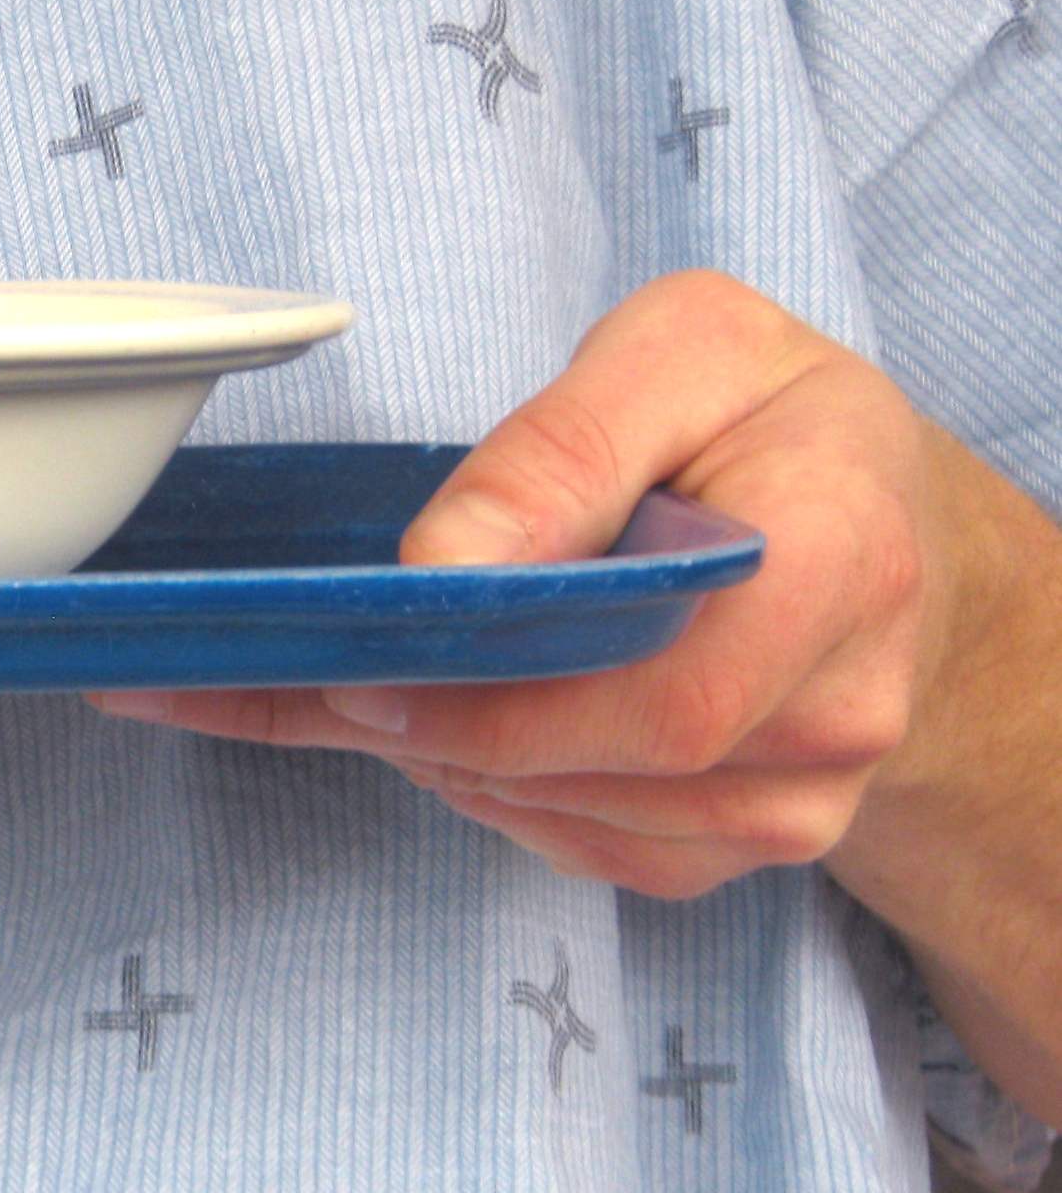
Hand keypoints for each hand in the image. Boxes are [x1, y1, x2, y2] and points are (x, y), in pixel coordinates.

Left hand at [91, 270, 947, 899]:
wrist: (880, 518)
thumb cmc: (771, 417)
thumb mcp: (683, 349)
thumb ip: (562, 446)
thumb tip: (440, 560)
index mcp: (842, 564)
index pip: (663, 693)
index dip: (498, 701)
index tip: (359, 666)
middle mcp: (839, 706)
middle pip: (603, 766)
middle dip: (439, 726)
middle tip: (313, 671)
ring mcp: (801, 795)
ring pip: (570, 813)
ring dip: (442, 756)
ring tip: (348, 679)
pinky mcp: (747, 840)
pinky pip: (581, 843)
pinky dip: (479, 786)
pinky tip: (426, 721)